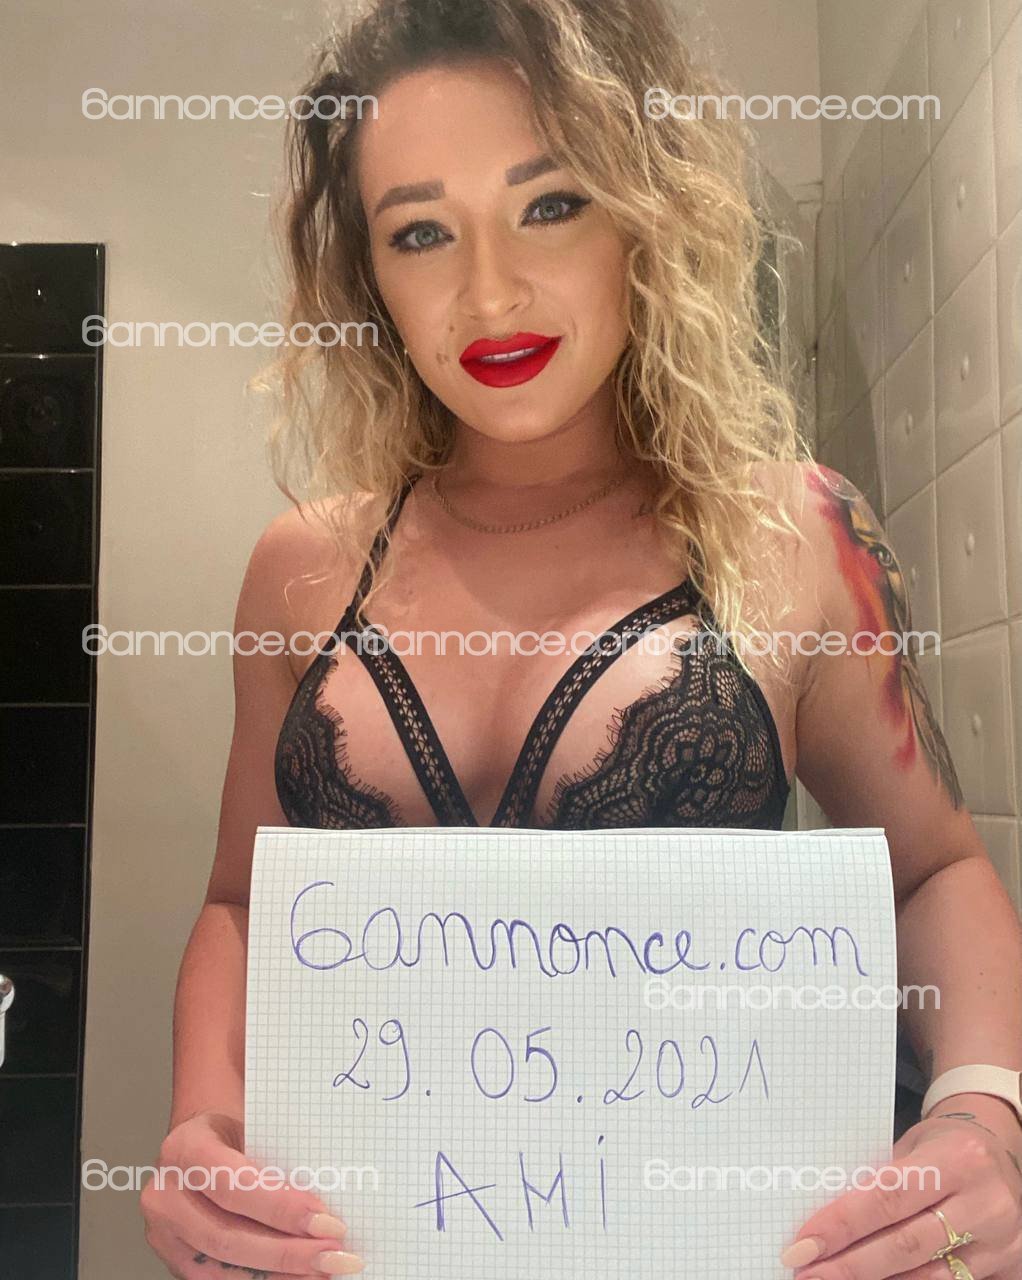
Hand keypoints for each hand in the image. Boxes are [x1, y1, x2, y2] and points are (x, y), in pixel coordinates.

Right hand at [140, 1110, 364, 1277]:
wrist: (201, 1139)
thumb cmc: (234, 1131)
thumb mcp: (253, 1127)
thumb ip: (279, 1158)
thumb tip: (336, 1192)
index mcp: (185, 1149)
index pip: (234, 1185)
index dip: (282, 1208)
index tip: (328, 1222)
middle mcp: (165, 1195)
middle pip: (228, 1236)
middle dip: (288, 1251)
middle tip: (336, 1253)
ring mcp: (163, 1233)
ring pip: (223, 1267)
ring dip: (280, 1275)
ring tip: (324, 1270)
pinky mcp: (173, 1259)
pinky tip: (296, 1279)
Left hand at [778, 1104, 1021, 1277]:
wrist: (1000, 1150)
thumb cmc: (944, 1146)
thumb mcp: (913, 1148)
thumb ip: (880, 1182)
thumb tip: (826, 1221)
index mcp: (957, 1160)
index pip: (888, 1197)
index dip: (842, 1224)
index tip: (804, 1243)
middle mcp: (985, 1204)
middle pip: (906, 1245)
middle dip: (850, 1265)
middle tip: (807, 1272)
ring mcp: (1002, 1242)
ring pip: (929, 1276)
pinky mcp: (1009, 1269)